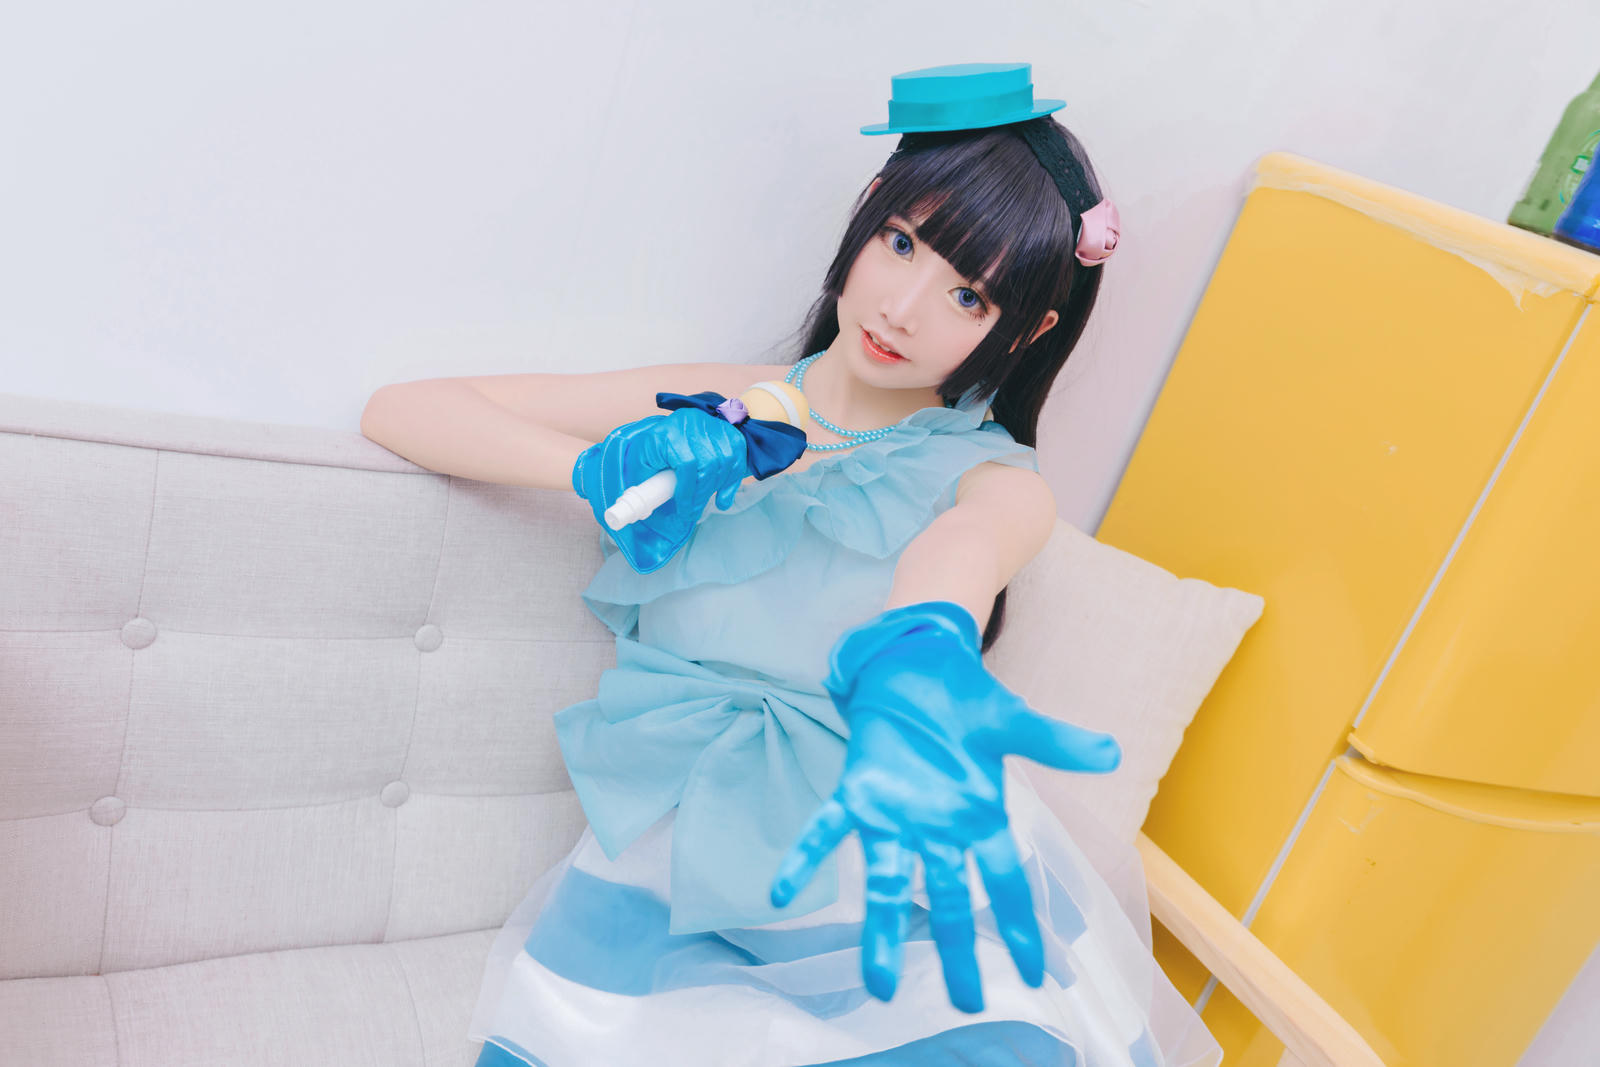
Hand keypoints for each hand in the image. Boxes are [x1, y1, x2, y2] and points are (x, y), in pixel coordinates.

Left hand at [572, 404, 748, 573]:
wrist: (687, 422)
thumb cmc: (659, 445)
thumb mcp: (644, 457)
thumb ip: (643, 478)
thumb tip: (635, 509)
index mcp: (668, 431)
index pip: (687, 463)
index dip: (687, 492)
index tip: (684, 512)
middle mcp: (693, 425)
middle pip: (707, 467)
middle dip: (699, 497)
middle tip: (691, 514)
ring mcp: (715, 428)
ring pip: (723, 466)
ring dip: (713, 490)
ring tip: (701, 503)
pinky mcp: (731, 435)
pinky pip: (737, 463)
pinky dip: (730, 484)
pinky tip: (721, 498)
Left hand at [769, 600, 1120, 1013]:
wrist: (917, 663)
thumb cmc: (966, 701)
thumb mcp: (1012, 720)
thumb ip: (1054, 742)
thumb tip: (1111, 753)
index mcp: (979, 816)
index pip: (1006, 880)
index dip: (1021, 926)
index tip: (1034, 975)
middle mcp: (936, 827)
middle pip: (949, 898)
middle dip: (957, 950)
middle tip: (965, 1002)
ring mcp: (894, 813)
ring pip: (887, 881)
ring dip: (882, 930)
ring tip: (879, 984)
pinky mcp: (857, 789)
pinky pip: (825, 828)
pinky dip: (804, 857)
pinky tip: (781, 890)